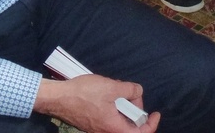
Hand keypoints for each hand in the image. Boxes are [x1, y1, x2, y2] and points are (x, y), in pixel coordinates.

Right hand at [35, 75, 159, 132]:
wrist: (58, 97)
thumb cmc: (84, 93)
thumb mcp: (111, 87)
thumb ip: (130, 89)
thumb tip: (138, 92)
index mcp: (114, 128)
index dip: (151, 125)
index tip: (155, 113)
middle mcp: (106, 132)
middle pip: (129, 128)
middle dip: (136, 112)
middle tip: (133, 96)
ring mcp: (98, 129)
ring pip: (119, 123)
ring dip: (124, 109)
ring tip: (120, 92)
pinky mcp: (91, 124)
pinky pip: (109, 120)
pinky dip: (114, 109)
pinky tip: (109, 95)